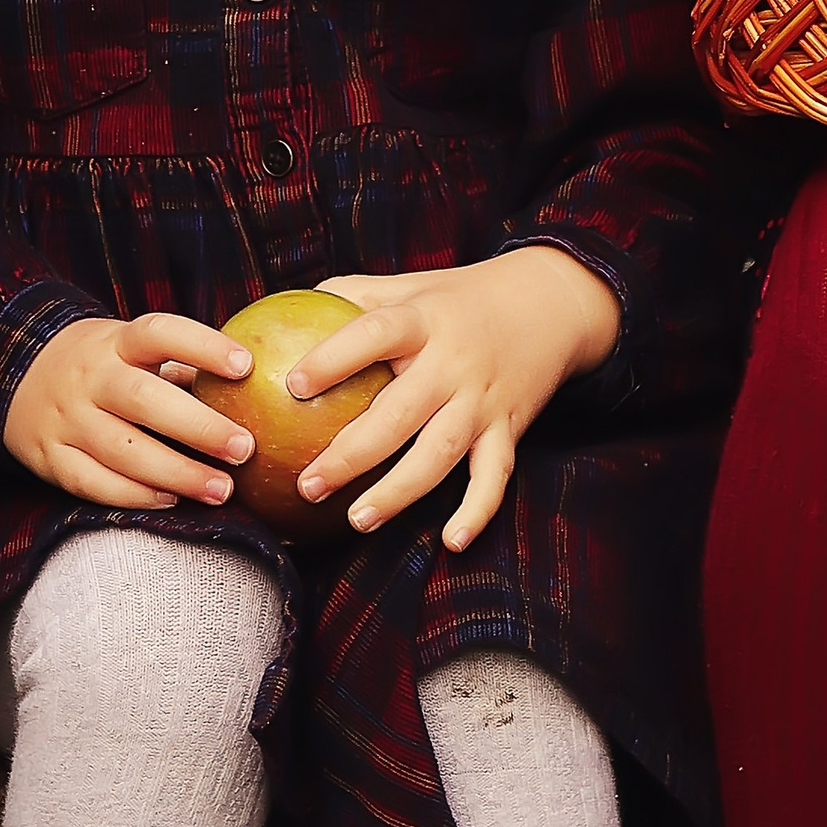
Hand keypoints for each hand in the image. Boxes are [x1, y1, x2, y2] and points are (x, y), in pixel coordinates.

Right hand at [2, 311, 255, 511]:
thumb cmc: (103, 366)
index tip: (246, 367)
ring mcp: (66, 418)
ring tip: (221, 489)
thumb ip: (180, 368)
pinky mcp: (49, 457)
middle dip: (198, 427)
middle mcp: (89, 377)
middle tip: (244, 449)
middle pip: (143, 399)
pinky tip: (172, 501)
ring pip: (122, 450)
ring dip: (176, 474)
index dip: (204, 347)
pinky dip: (134, 495)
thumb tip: (251, 393)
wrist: (18, 375)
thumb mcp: (131, 349)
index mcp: (116, 342)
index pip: (160, 333)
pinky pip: (93, 482)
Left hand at [282, 244, 621, 552]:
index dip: (334, 358)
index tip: (294, 385)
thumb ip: (351, 297)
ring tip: (357, 519)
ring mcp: (483, 400)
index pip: (374, 334)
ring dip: (398, 492)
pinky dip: (478, 511)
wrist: (549, 304)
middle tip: (308, 485)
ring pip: (440, 454)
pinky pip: (495, 477)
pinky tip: (451, 540)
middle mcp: (454, 362)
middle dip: (351, 454)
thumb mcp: (409, 285)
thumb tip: (276, 311)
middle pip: (400, 413)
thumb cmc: (458, 298)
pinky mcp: (509, 428)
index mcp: (423, 320)